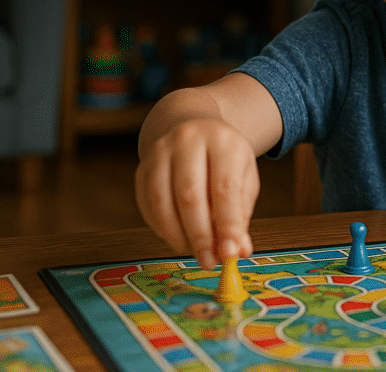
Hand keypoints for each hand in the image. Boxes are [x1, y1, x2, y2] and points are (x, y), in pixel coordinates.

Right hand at [135, 117, 260, 269]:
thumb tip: (238, 251)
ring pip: (161, 200)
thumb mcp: (243, 177)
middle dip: (200, 235)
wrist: (192, 124)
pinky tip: (177, 238)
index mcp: (222, 141)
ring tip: (194, 252)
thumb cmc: (224, 158)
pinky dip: (161, 228)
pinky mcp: (142, 166)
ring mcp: (160, 151)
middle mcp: (188, 141)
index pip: (224, 187)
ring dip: (177, 235)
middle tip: (209, 261)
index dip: (226, 223)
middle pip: (189, 194)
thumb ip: (240, 213)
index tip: (229, 253)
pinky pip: (146, 204)